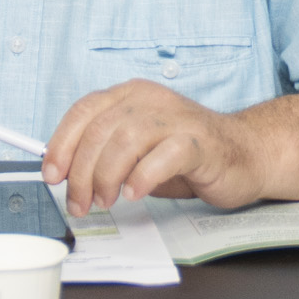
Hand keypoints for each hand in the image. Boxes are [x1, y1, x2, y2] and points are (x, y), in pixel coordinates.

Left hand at [46, 79, 266, 214]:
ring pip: (126, 139)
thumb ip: (105, 153)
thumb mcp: (137, 150)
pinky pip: (164, 155)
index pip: (84, 111)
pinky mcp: (199, 142)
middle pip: (100, 130)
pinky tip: (135, 194)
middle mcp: (151, 100)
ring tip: (107, 200)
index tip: (52, 175)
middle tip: (79, 202)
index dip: (61, 145)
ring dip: (107, 176)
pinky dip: (143, 177)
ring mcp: (177, 119)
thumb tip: (65, 173)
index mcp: (131, 95)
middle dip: (81, 173)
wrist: (245, 154)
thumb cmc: (188, 155)